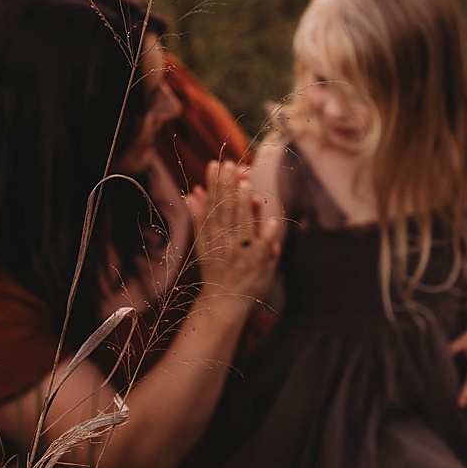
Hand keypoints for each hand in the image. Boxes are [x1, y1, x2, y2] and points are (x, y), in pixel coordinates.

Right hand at [187, 159, 281, 310]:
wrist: (223, 302)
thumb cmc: (215, 270)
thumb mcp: (202, 244)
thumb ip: (199, 218)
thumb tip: (192, 192)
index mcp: (212, 235)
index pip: (213, 205)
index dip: (213, 185)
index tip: (214, 165)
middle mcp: (225, 242)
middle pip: (226, 211)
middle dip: (227, 188)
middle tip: (230, 166)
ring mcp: (241, 253)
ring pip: (242, 226)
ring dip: (243, 206)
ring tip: (245, 185)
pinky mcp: (257, 265)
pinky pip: (263, 249)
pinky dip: (268, 236)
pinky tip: (274, 221)